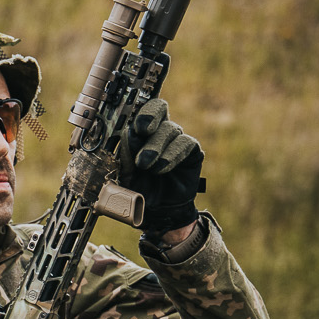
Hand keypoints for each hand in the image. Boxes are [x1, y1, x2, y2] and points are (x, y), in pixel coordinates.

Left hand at [119, 98, 204, 235]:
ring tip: (146, 166)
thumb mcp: (126, 172)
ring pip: (169, 129)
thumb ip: (126, 153)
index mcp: (140, 131)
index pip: (141, 110)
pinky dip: (171, 155)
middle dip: (149, 116)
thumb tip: (130, 134)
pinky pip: (185, 143)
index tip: (134, 124)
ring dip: (156, 147)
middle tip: (142, 130)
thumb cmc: (139, 188)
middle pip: (158, 108)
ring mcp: (176, 139)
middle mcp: (159, 131)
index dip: (140, 111)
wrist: (157, 210)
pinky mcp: (191, 150)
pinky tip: (161, 168)